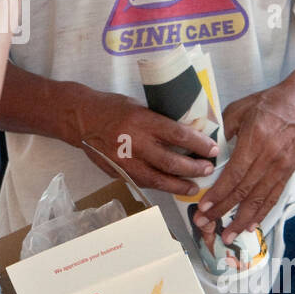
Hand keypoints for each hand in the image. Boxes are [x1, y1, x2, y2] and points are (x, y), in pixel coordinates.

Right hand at [74, 90, 218, 195]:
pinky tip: (171, 186)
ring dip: (179, 185)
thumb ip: (159, 121)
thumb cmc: (112, 108)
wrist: (81, 119)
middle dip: (194, 168)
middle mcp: (134, 143)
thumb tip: (186, 134)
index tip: (213, 149)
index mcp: (142, 120)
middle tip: (208, 169)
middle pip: (171, 162)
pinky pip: (144, 182)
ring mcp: (125, 161)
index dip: (199, 145)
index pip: (178, 135)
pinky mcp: (118, 172)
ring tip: (194, 187)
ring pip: (158, 179)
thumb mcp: (139, 106)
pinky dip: (160, 185)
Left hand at [192, 76, 294, 243]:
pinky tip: (250, 226)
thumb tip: (205, 151)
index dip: (219, 193)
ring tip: (228, 236)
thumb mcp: (238, 109)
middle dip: (224, 211)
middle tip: (206, 224)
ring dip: (242, 220)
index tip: (204, 207)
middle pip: (245, 191)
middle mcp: (270, 158)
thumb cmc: (267, 104)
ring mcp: (281, 167)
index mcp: (256, 141)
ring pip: (260, 199)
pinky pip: (273, 197)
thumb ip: (221, 131)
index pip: (234, 174)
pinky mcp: (288, 172)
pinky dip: (261, 213)